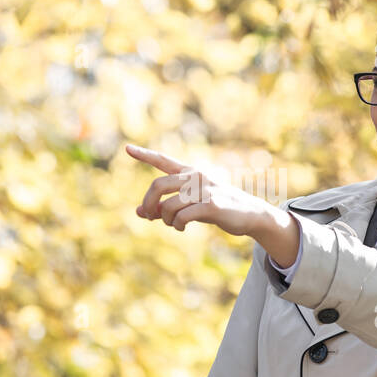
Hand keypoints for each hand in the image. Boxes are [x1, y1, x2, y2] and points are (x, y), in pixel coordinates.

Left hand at [126, 144, 299, 263]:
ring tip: (173, 224)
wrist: (249, 215)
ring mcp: (204, 190)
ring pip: (169, 205)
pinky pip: (182, 216)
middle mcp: (195, 177)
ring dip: (166, 219)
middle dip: (148, 202)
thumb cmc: (217, 207)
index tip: (127, 148)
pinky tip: (181, 228)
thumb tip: (139, 212)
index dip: (144, 155)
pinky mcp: (211, 205)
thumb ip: (166, 206)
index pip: (163, 160)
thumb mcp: (191, 204)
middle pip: (158, 185)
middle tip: (148, 216)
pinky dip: (177, 225)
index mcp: (189, 173)